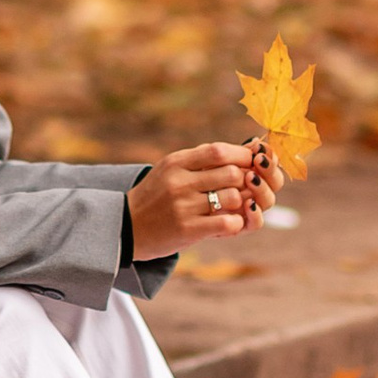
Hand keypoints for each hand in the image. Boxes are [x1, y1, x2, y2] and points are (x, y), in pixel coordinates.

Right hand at [126, 139, 278, 258]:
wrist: (126, 227)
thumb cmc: (157, 195)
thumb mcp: (172, 169)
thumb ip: (204, 158)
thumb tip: (250, 146)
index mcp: (176, 162)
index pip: (218, 151)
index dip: (241, 156)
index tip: (249, 163)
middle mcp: (179, 182)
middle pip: (232, 174)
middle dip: (244, 180)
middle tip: (244, 188)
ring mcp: (183, 206)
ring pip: (233, 198)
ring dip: (240, 203)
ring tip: (233, 206)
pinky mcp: (187, 230)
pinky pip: (227, 223)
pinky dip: (235, 223)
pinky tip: (227, 223)